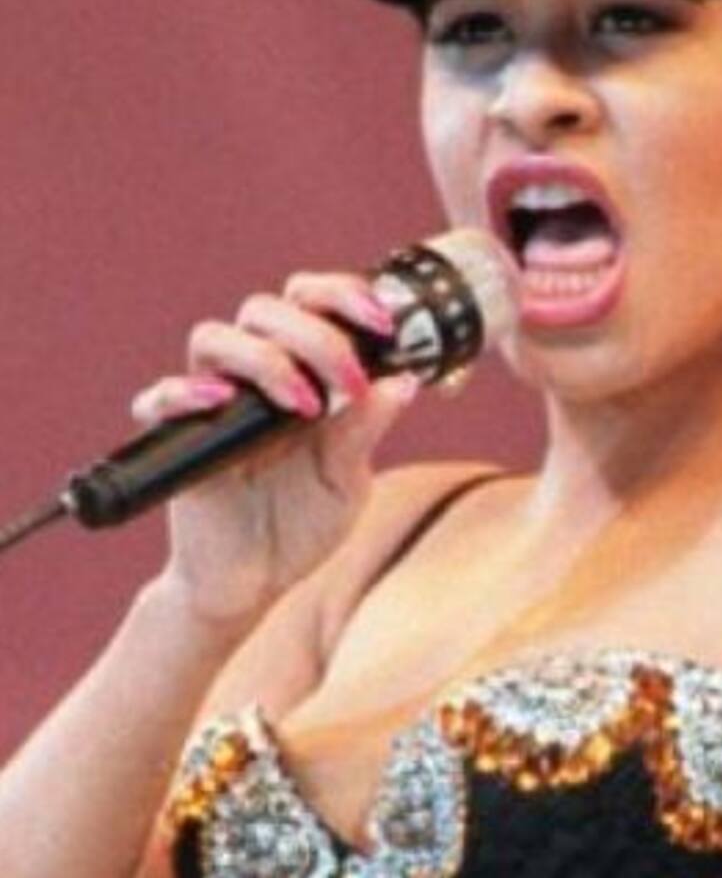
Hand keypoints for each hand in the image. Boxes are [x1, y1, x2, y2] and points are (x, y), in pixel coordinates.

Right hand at [130, 271, 418, 629]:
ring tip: (304, 405)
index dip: (344, 295)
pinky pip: (161, 399)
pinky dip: (185, 392)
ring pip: (215, 338)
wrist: (254, 581)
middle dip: (315, 333)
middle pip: (265, 309)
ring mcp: (213, 402)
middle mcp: (255, 374)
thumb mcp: (348, 478)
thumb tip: (404, 381)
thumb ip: (366, 429)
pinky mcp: (177, 440)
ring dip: (266, 359)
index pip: (313, 301)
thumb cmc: (302, 520)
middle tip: (347, 381)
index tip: (383, 321)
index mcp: (303, 370)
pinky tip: (221, 401)